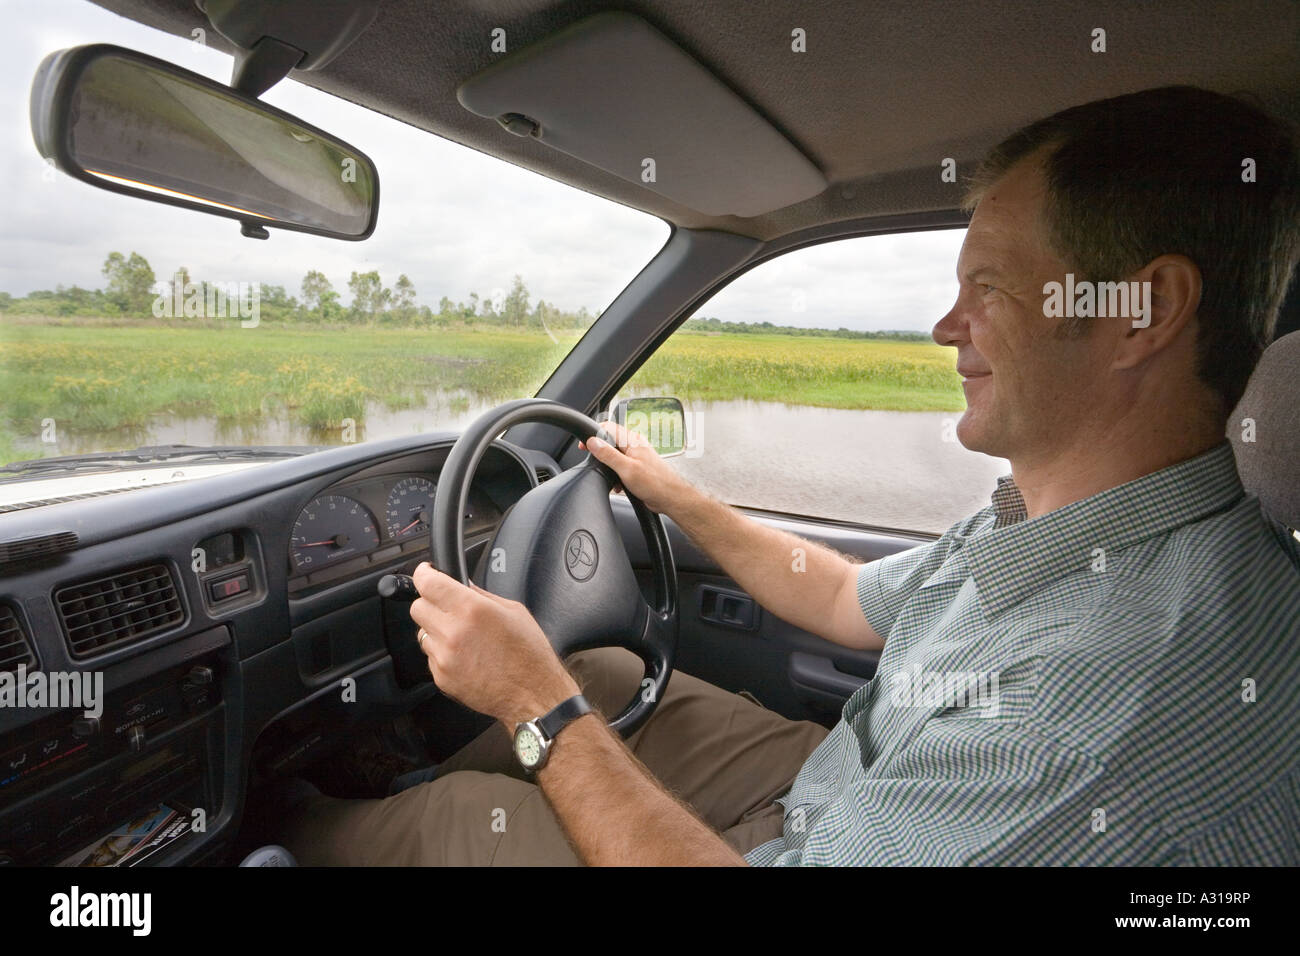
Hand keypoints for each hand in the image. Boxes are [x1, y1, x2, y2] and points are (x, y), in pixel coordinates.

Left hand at [409, 562, 579, 728]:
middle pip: (418, 608)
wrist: (533, 694)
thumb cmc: (529, 654)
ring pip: (422, 634)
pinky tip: (465, 657)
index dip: (423, 574)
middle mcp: (453, 632)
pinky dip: (442, 654)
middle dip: (430, 603)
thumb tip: (462, 584)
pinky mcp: (442, 678)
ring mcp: (445, 657)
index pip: (428, 583)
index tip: (425, 573)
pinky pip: (431, 657)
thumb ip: (481, 595)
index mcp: (472, 609)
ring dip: (436, 631)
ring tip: (462, 637)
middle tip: (447, 607)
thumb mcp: (513, 611)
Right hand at [580, 420, 690, 514]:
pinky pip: (621, 468)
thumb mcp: (626, 469)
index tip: (584, 445)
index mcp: (633, 441)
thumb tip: (593, 442)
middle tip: (596, 464)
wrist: (670, 498)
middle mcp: (635, 446)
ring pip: (614, 457)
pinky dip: (616, 476)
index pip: (608, 427)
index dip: (593, 434)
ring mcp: (636, 457)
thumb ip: (608, 454)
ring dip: (609, 468)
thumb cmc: (655, 483)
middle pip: (610, 442)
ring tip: (613, 479)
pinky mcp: (637, 468)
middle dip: (601, 455)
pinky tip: (619, 485)